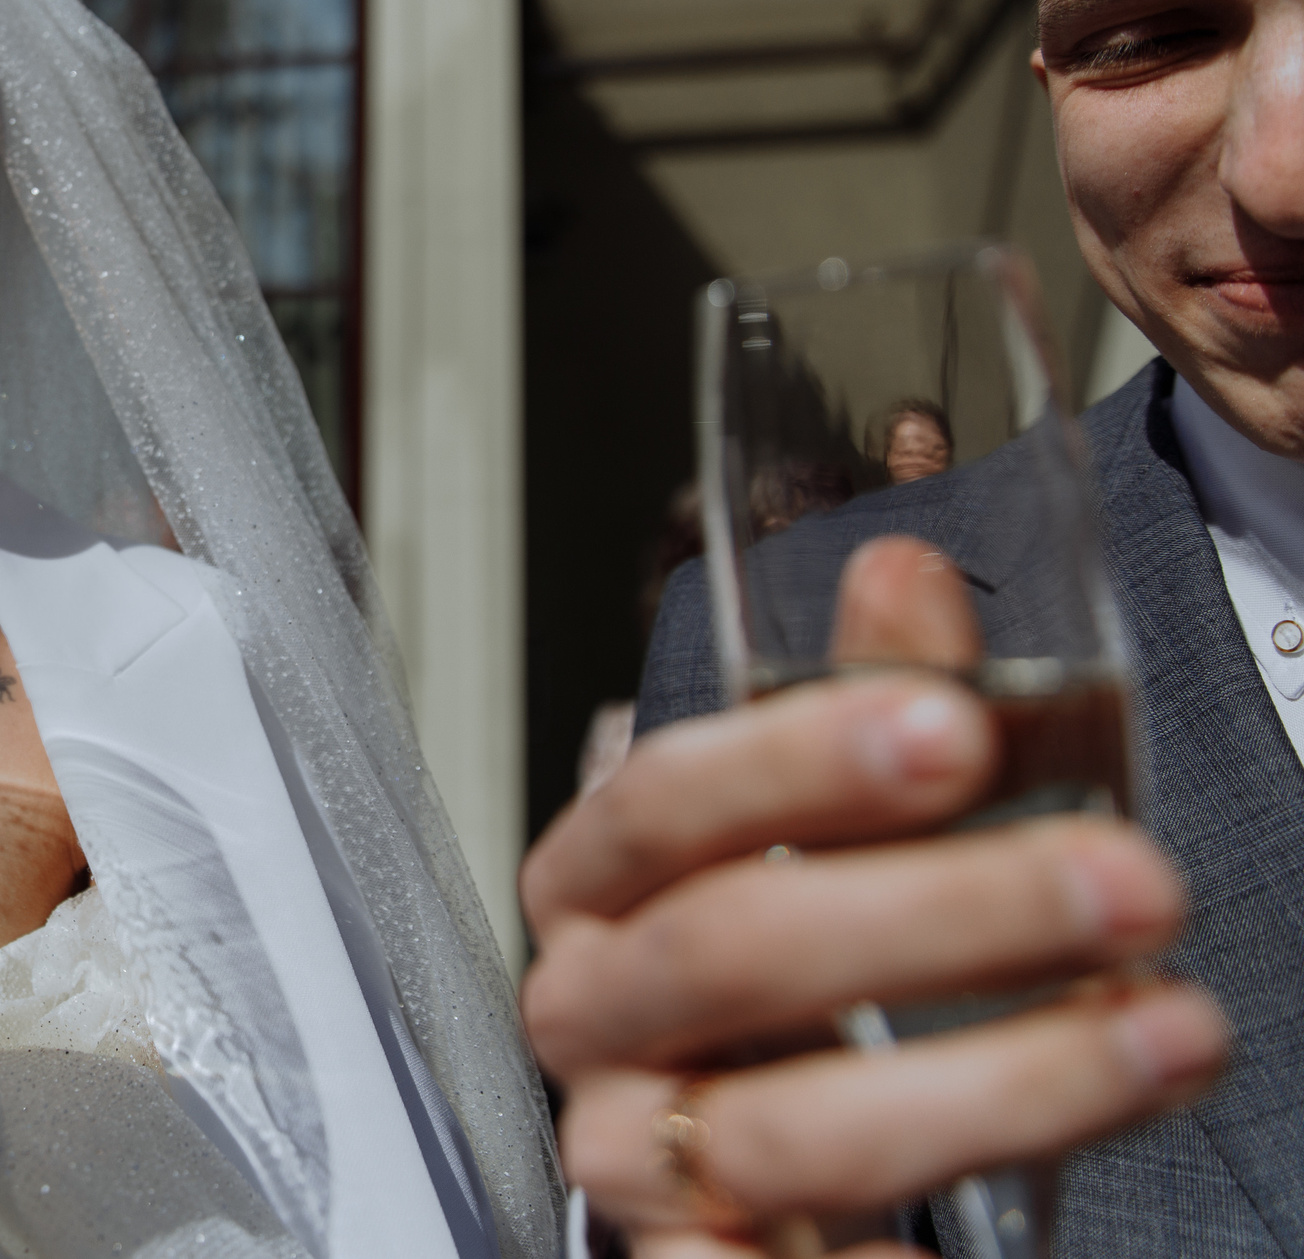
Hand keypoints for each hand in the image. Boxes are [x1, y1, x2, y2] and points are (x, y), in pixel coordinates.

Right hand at [520, 536, 1227, 1255]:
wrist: (730, 1159)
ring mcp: (636, 1156)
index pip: (664, 801)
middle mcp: (594, 1014)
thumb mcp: (827, 835)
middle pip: (733, 952)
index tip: (954, 728)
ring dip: (998, 1082)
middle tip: (1120, 882)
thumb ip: (867, 707)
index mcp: (601, 885)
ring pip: (784, 1128)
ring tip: (1163, 1032)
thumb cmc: (785, 977)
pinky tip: (993, 1249)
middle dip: (944, 913)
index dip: (798, 760)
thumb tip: (899, 568)